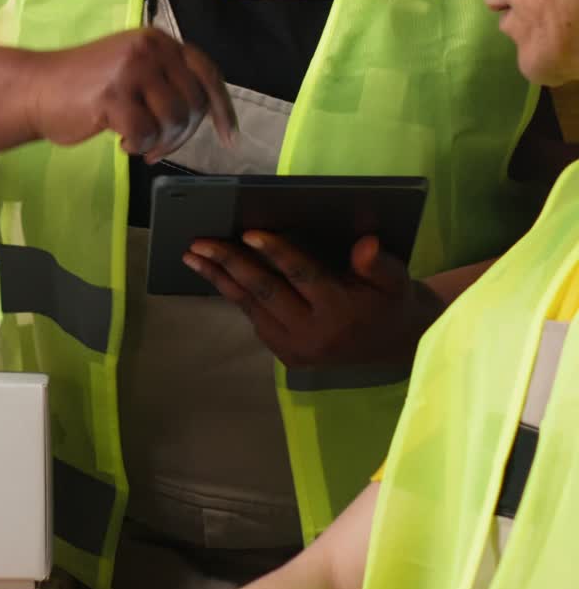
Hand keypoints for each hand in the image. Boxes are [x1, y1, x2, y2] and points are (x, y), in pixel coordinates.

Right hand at [25, 27, 235, 159]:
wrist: (35, 88)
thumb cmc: (84, 87)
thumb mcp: (133, 69)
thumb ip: (166, 79)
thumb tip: (206, 109)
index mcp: (159, 41)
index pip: (207, 72)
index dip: (221, 107)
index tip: (229, 136)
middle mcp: (150, 48)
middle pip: (194, 101)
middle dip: (183, 134)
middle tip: (160, 147)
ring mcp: (131, 69)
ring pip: (174, 119)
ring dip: (160, 142)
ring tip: (139, 142)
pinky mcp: (113, 94)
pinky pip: (146, 133)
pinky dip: (138, 146)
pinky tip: (121, 141)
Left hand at [183, 232, 442, 369]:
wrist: (393, 346)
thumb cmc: (389, 301)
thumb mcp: (395, 280)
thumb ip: (379, 264)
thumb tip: (365, 244)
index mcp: (340, 310)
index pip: (302, 276)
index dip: (277, 253)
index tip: (250, 232)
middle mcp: (314, 333)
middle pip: (265, 292)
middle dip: (230, 264)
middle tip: (200, 242)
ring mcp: (296, 348)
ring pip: (251, 307)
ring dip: (220, 279)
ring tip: (192, 256)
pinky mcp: (286, 356)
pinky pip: (255, 320)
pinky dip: (234, 295)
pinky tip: (214, 273)